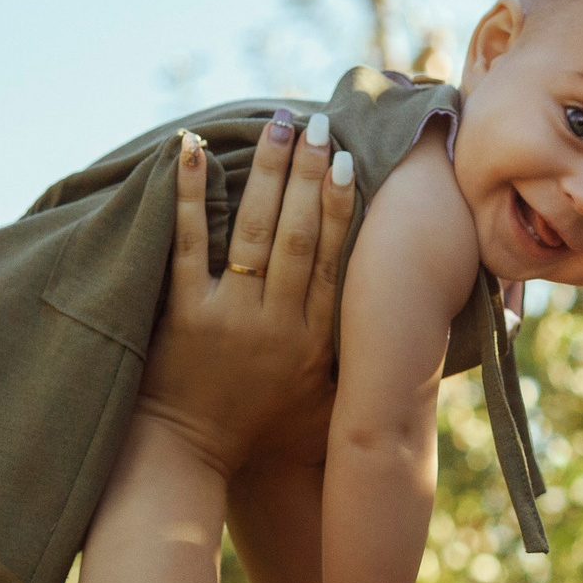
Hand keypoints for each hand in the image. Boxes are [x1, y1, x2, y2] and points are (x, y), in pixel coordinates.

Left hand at [138, 112, 355, 476]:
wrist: (187, 458)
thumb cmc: (260, 432)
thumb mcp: (324, 405)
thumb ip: (356, 363)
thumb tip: (399, 322)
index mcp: (314, 341)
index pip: (337, 263)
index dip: (345, 209)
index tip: (353, 162)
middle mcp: (277, 324)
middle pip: (301, 237)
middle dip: (312, 176)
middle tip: (321, 124)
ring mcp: (229, 317)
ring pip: (255, 233)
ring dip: (270, 174)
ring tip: (281, 125)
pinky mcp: (182, 316)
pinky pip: (187, 244)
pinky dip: (188, 195)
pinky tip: (190, 151)